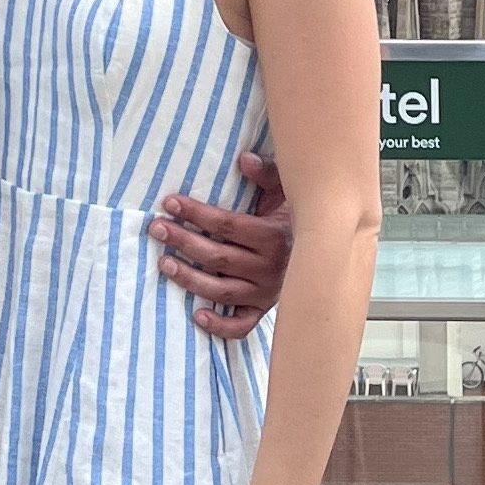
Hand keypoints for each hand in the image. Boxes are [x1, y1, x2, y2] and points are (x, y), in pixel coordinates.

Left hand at [151, 151, 292, 341]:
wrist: (327, 252)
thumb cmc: (295, 217)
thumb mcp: (287, 191)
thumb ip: (268, 174)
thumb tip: (243, 159)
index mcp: (273, 236)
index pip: (227, 225)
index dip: (197, 213)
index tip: (170, 203)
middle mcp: (270, 268)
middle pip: (219, 257)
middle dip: (184, 241)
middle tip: (157, 228)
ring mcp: (266, 293)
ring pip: (222, 291)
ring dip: (190, 279)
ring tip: (164, 263)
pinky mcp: (263, 311)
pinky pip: (242, 325)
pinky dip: (220, 325)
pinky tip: (197, 316)